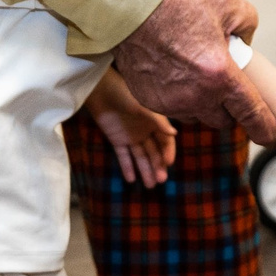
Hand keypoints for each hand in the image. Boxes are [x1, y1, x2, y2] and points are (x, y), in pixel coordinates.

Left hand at [86, 69, 175, 187]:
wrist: (100, 90)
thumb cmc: (124, 94)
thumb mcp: (142, 107)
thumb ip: (157, 121)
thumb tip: (174, 134)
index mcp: (154, 122)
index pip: (165, 141)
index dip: (167, 152)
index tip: (168, 164)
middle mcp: (145, 131)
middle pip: (154, 152)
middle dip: (157, 166)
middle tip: (160, 181)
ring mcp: (131, 136)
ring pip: (140, 156)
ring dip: (145, 170)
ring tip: (150, 186)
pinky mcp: (117, 140)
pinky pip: (123, 156)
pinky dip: (127, 167)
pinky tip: (131, 180)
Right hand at [112, 0, 275, 143]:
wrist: (128, 5)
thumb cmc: (177, 1)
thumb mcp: (228, 4)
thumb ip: (247, 27)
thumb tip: (243, 41)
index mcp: (220, 76)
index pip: (252, 115)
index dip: (266, 129)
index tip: (272, 136)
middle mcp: (196, 96)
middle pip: (222, 121)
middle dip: (228, 109)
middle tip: (225, 83)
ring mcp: (170, 101)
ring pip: (196, 115)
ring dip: (202, 103)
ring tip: (196, 73)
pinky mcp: (149, 100)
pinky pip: (172, 108)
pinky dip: (178, 96)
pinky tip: (174, 70)